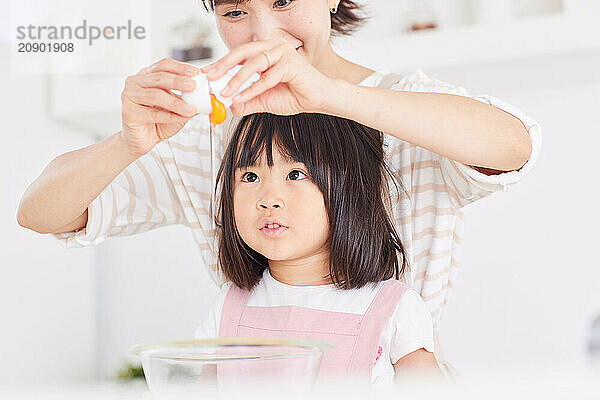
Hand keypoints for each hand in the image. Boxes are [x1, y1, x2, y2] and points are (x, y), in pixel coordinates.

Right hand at [120, 58, 199, 157]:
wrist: (141, 140)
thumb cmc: (156, 122)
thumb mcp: (176, 108)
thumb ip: (186, 100)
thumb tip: (203, 97)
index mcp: (146, 76)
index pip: (163, 65)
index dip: (180, 67)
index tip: (195, 72)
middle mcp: (135, 83)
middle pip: (159, 77)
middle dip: (178, 81)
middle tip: (193, 86)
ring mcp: (129, 96)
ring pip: (156, 95)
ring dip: (176, 102)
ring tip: (190, 108)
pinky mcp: (129, 112)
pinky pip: (153, 113)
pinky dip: (169, 116)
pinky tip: (180, 118)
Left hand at [201, 38, 332, 116]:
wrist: (319, 100)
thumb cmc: (295, 95)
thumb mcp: (263, 101)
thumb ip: (246, 102)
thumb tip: (228, 107)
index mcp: (266, 51)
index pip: (239, 54)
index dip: (222, 63)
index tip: (207, 74)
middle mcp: (274, 47)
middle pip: (243, 52)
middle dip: (224, 65)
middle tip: (211, 78)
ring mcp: (284, 53)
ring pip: (254, 63)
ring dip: (237, 79)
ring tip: (226, 92)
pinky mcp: (292, 64)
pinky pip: (267, 77)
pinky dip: (254, 88)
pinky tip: (243, 96)